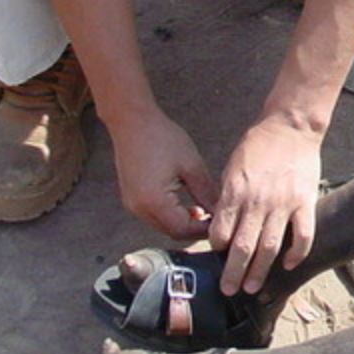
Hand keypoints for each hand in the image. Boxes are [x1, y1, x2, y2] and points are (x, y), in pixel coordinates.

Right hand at [107, 110, 217, 239]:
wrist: (133, 122)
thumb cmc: (162, 138)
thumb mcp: (192, 165)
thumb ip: (207, 193)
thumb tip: (222, 212)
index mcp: (154, 202)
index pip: (183, 230)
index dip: (204, 229)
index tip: (222, 222)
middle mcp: (139, 209)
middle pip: (172, 232)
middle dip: (195, 229)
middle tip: (216, 218)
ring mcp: (132, 205)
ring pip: (164, 226)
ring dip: (184, 222)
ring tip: (205, 210)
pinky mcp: (132, 199)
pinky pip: (155, 216)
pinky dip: (172, 215)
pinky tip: (188, 204)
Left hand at [209, 114, 322, 294]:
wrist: (290, 126)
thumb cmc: (258, 146)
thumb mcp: (232, 168)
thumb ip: (227, 198)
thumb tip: (220, 226)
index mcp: (235, 192)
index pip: (220, 233)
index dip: (215, 250)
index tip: (216, 257)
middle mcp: (258, 201)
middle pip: (242, 247)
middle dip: (233, 273)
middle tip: (228, 290)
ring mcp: (284, 204)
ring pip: (270, 248)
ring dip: (259, 271)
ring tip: (252, 287)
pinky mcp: (306, 202)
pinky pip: (303, 236)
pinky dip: (295, 254)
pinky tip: (287, 264)